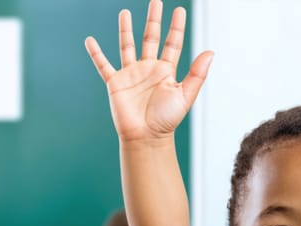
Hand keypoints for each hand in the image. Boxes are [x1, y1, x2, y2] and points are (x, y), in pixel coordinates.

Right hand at [85, 0, 213, 141]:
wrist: (146, 137)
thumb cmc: (166, 120)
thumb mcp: (185, 95)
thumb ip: (197, 74)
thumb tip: (210, 52)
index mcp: (166, 70)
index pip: (172, 43)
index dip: (176, 27)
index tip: (179, 10)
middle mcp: (148, 68)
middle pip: (150, 38)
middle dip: (153, 20)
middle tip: (156, 2)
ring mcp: (131, 74)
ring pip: (127, 46)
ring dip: (125, 29)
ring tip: (124, 13)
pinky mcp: (115, 83)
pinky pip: (103, 65)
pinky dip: (96, 54)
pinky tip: (89, 41)